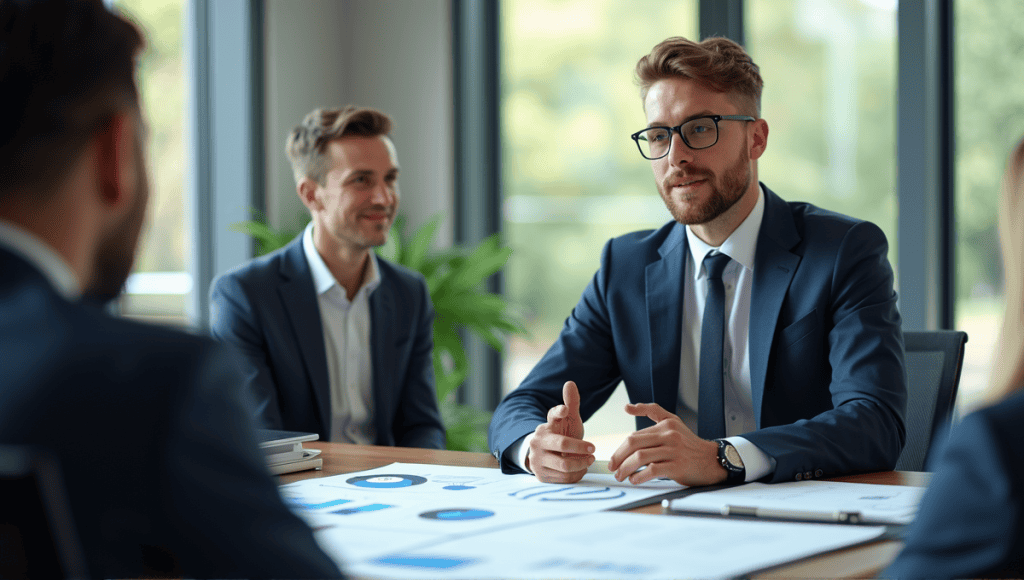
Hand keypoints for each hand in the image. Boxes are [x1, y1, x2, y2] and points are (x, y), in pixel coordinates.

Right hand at [526, 381, 594, 482]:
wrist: (544, 456)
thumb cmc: (560, 434)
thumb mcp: (567, 420)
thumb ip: (570, 403)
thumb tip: (570, 383)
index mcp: (546, 425)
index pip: (552, 415)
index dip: (559, 411)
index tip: (564, 410)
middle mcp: (538, 442)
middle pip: (562, 444)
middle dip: (580, 447)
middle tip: (593, 449)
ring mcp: (537, 459)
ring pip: (564, 465)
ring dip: (581, 463)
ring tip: (589, 460)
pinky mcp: (541, 475)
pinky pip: (564, 478)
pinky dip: (576, 474)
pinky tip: (580, 468)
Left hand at [607, 402, 725, 485]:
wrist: (713, 460)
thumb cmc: (690, 444)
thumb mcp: (674, 421)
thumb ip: (652, 411)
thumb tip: (627, 407)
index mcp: (666, 425)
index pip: (634, 436)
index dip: (620, 449)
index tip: (613, 459)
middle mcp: (669, 435)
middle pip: (633, 444)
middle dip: (618, 458)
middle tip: (613, 468)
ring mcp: (673, 451)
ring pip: (640, 457)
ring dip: (626, 469)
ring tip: (622, 476)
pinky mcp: (677, 466)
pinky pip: (652, 470)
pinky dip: (639, 476)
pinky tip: (635, 480)